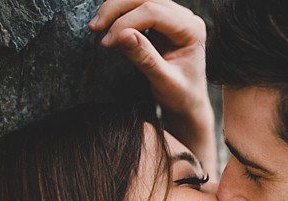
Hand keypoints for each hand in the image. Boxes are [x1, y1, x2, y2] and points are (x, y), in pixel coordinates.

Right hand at [89, 0, 216, 175]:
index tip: (107, 42)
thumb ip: (146, 59)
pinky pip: (137, 7)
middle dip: (116, 10)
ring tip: (97, 26)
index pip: (154, 12)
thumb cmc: (182, 95)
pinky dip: (119, 13)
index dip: (126, 22)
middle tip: (95, 28)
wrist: (188, 103)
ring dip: (114, 9)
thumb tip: (124, 35)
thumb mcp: (164, 82)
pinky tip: (107, 25)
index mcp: (192, 30)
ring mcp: (173, 17)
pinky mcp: (161, 20)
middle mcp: (185, 18)